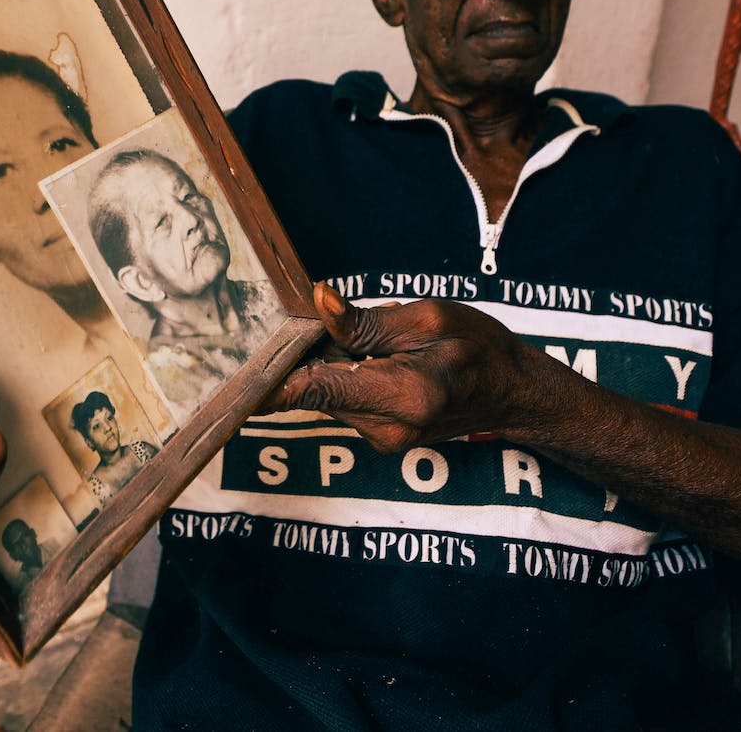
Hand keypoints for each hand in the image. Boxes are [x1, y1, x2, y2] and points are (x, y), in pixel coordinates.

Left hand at [263, 283, 537, 452]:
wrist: (512, 392)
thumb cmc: (478, 348)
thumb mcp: (426, 318)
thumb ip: (366, 320)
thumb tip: (318, 301)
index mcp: (402, 396)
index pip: (314, 390)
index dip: (269, 381)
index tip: (229, 376)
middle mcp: (386, 429)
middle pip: (314, 390)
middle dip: (309, 355)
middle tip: (320, 320)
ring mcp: (382, 440)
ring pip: (326, 396)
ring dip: (330, 366)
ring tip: (371, 341)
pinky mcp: (380, 438)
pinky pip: (342, 402)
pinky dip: (345, 378)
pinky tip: (374, 359)